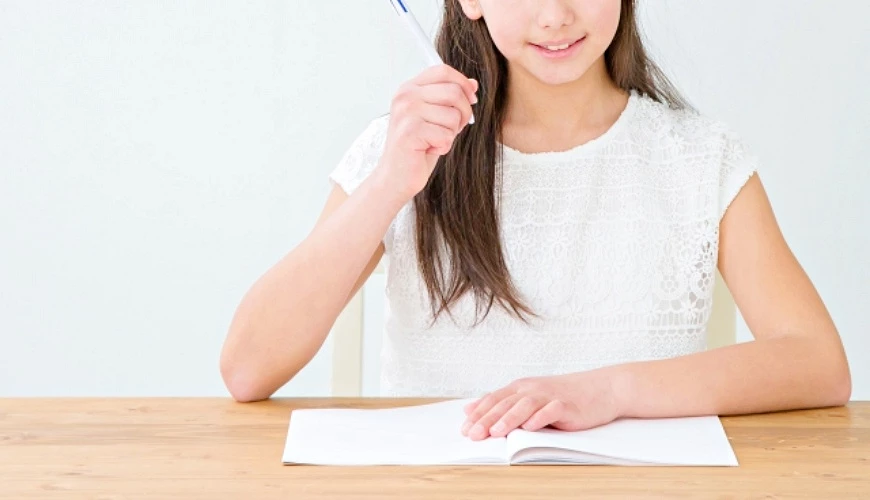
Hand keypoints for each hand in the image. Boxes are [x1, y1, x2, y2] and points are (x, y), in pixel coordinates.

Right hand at [376, 64, 477, 201]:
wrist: (397, 175)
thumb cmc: (417, 147)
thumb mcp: (436, 117)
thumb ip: (450, 99)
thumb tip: (473, 84)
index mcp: (409, 88)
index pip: (443, 71)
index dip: (463, 84)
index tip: (471, 100)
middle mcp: (405, 96)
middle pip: (453, 92)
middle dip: (464, 113)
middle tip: (453, 129)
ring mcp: (406, 113)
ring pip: (453, 116)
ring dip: (451, 133)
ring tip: (435, 140)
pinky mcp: (410, 131)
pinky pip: (446, 135)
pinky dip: (444, 147)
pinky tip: (429, 149)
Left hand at [460, 372, 622, 440]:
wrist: (601, 388)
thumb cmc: (563, 396)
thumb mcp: (529, 397)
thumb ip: (501, 403)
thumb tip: (469, 409)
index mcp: (521, 388)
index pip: (494, 400)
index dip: (478, 414)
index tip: (464, 429)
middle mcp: (532, 389)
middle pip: (505, 404)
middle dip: (487, 419)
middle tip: (473, 434)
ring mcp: (549, 396)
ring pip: (524, 406)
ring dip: (509, 419)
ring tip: (495, 432)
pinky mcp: (566, 405)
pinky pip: (551, 410)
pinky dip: (540, 418)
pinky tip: (530, 427)